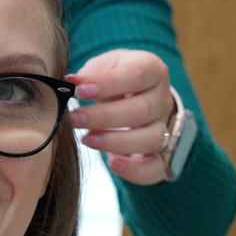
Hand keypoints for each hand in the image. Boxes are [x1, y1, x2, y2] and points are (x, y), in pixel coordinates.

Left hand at [67, 49, 176, 185]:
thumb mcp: (105, 66)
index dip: (108, 83)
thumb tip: (70, 84)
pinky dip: (135, 169)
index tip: (78, 90)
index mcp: (152, 70)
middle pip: (142, 110)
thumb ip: (90, 74)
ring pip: (151, 139)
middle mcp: (162, 100)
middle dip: (104, 117)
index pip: (137, 75)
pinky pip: (155, 167)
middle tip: (74, 118)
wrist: (136, 98)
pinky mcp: (160, 155)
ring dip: (116, 142)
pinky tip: (112, 164)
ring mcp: (164, 129)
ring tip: (87, 139)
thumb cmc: (116, 79)